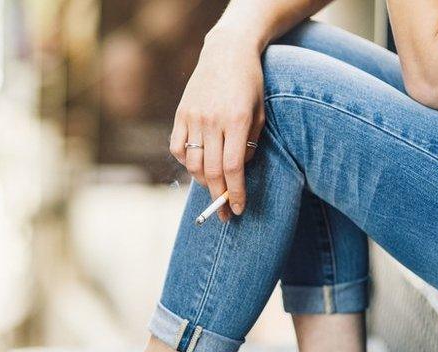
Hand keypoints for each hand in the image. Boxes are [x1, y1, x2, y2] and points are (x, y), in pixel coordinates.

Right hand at [170, 30, 264, 220]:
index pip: (233, 168)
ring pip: (192, 164)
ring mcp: (193, 117)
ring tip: (213, 187)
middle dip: (218, 197)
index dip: (235, 193)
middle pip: (211, 171)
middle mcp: (212, 121)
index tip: (237, 210)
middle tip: (223, 214)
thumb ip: (250, 144)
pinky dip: (186, 162)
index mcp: (237, 121)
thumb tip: (237, 172)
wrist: (227, 52)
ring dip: (202, 182)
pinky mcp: (180, 114)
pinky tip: (196, 164)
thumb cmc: (250, 84)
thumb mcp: (260, 112)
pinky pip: (178, 148)